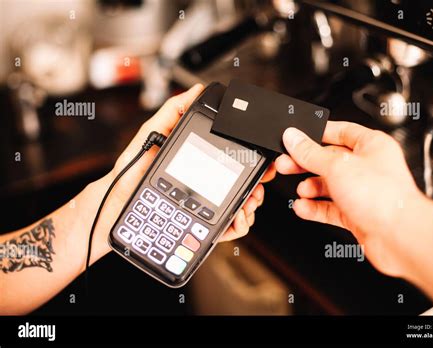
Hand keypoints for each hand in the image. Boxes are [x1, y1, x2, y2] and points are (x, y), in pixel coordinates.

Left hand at [93, 84, 274, 254]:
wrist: (117, 202)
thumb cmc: (133, 169)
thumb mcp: (152, 134)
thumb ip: (172, 111)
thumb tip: (195, 90)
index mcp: (199, 162)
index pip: (232, 161)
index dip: (252, 161)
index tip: (261, 162)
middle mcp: (205, 184)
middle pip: (242, 185)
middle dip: (257, 186)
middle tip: (257, 186)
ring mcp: (204, 206)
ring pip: (240, 207)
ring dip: (251, 206)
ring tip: (247, 204)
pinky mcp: (198, 226)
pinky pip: (226, 228)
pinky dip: (238, 225)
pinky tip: (237, 218)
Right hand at [275, 122, 423, 276]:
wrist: (399, 237)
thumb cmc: (384, 197)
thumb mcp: (337, 166)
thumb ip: (310, 152)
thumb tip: (293, 138)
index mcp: (371, 145)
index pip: (340, 131)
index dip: (317, 133)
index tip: (296, 138)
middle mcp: (368, 167)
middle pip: (329, 160)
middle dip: (306, 163)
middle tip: (286, 164)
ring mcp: (362, 192)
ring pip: (328, 185)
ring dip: (310, 188)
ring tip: (301, 190)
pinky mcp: (356, 214)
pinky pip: (329, 208)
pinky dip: (314, 208)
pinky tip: (303, 207)